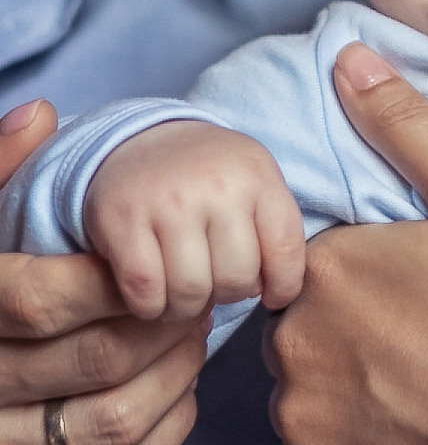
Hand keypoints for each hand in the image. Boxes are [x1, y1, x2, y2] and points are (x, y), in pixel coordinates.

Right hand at [0, 100, 209, 444]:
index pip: (40, 299)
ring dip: (175, 375)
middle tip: (198, 291)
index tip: (144, 261)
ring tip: (195, 333)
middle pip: (94, 360)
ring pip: (111, 423)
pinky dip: (166, 431)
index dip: (109, 279)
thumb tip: (40, 114)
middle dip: (163, 322)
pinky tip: (183, 390)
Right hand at [84, 120, 305, 318]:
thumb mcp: (255, 181)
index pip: (286, 252)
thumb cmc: (208, 175)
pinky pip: (145, 291)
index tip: (271, 294)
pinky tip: (154, 294)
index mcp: (257, 175)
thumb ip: (275, 229)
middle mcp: (215, 186)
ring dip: (187, 307)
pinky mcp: (123, 219)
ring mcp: (167, 202)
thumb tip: (273, 292)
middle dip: (228, 294)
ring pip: (190, 292)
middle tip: (216, 283)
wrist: (141, 137)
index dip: (283, 287)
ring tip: (185, 291)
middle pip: (236, 279)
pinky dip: (151, 306)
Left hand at [265, 43, 427, 444]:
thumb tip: (348, 59)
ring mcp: (299, 426)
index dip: (380, 275)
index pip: (325, 261)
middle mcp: (290, 344)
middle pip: (311, 326)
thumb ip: (410, 126)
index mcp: (325, 267)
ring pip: (313, 395)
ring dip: (353, 395)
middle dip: (358, 333)